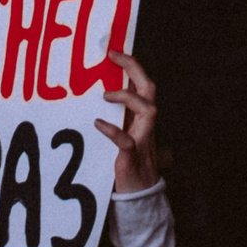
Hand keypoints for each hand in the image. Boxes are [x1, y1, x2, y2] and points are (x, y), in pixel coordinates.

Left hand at [95, 51, 159, 191]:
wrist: (138, 194)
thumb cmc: (128, 161)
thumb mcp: (123, 133)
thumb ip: (118, 116)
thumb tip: (96, 96)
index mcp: (142, 117)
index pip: (143, 85)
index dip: (132, 66)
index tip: (113, 52)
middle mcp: (146, 125)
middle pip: (149, 89)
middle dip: (134, 68)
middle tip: (113, 56)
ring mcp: (141, 140)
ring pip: (148, 110)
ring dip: (128, 98)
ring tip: (105, 95)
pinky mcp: (131, 157)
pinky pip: (126, 141)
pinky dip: (112, 130)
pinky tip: (97, 124)